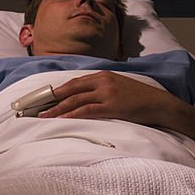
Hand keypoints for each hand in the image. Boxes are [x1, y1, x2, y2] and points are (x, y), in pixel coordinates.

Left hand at [38, 71, 185, 128]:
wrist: (160, 104)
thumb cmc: (140, 99)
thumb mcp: (119, 87)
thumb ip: (102, 89)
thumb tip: (84, 97)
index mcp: (103, 75)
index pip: (73, 82)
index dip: (56, 90)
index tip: (42, 97)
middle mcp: (102, 81)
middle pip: (69, 89)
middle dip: (50, 98)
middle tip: (34, 107)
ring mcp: (107, 93)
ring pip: (75, 100)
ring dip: (56, 109)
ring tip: (42, 116)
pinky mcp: (112, 106)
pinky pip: (86, 110)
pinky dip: (71, 115)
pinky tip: (61, 120)